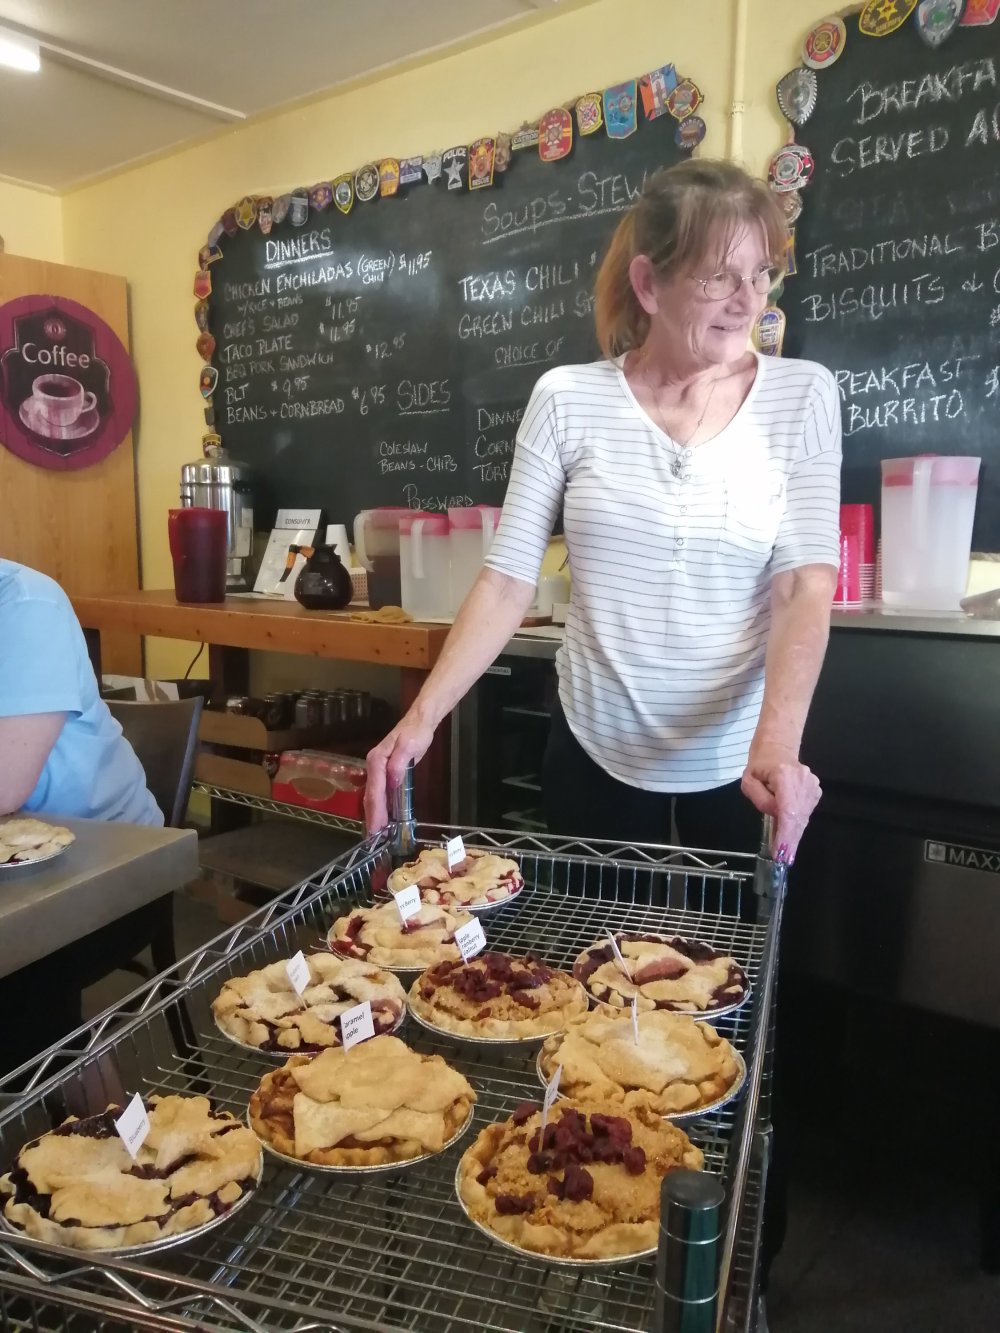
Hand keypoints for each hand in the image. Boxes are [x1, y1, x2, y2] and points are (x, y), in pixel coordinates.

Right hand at [365, 713, 435, 832]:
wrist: (419, 721)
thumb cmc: (415, 733)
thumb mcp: (410, 745)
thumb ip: (399, 763)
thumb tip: (391, 782)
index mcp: (377, 760)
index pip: (375, 789)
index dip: (375, 810)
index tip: (376, 827)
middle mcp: (373, 765)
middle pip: (371, 795)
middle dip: (372, 817)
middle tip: (373, 838)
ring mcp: (378, 769)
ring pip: (373, 795)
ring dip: (374, 814)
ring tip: (377, 833)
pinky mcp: (385, 772)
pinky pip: (380, 792)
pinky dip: (380, 806)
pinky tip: (384, 817)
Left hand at [740, 744, 820, 863]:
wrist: (778, 747)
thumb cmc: (760, 764)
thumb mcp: (749, 780)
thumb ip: (760, 799)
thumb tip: (776, 814)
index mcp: (785, 775)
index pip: (788, 809)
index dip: (786, 832)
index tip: (782, 850)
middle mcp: (803, 780)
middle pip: (798, 816)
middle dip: (791, 840)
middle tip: (785, 860)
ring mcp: (812, 785)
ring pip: (804, 817)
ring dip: (794, 835)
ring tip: (787, 852)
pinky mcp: (816, 791)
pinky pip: (806, 813)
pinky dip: (798, 825)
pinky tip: (790, 834)